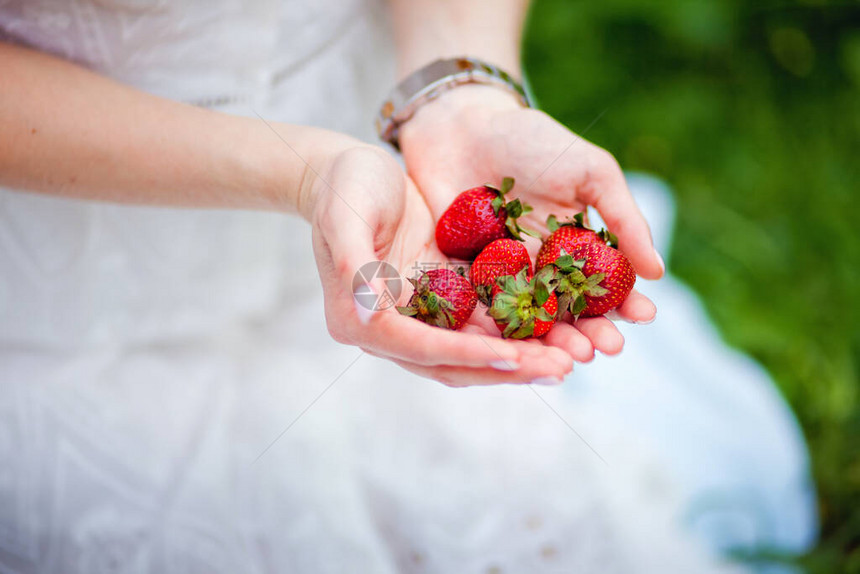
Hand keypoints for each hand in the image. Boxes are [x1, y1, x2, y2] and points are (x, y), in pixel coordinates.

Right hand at [308, 145, 573, 385]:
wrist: (352, 169)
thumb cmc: (344, 186)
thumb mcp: (344, 216)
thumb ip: (353, 265)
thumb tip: (367, 314)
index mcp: (361, 320)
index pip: (421, 348)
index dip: (467, 355)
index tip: (513, 357)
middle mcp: (391, 329)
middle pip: (454, 361)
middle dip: (509, 366)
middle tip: (561, 368)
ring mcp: (419, 316)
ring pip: (476, 348)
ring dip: (523, 354)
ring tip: (572, 356)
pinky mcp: (443, 297)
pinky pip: (484, 320)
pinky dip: (519, 327)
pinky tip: (560, 326)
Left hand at [399, 85, 664, 361]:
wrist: (461, 123)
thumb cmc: (530, 140)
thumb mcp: (589, 171)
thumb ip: (621, 218)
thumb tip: (657, 271)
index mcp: (574, 247)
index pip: (604, 286)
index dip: (624, 304)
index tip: (642, 317)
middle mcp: (539, 269)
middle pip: (567, 313)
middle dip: (589, 333)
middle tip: (605, 349)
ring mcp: (499, 276)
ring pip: (527, 322)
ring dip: (549, 344)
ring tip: (568, 359)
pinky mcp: (459, 278)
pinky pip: (478, 312)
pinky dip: (495, 334)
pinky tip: (512, 348)